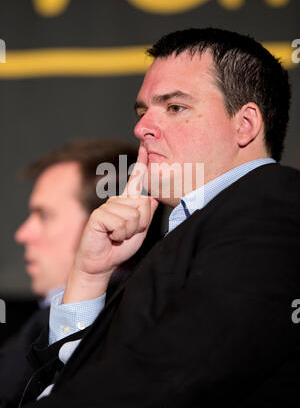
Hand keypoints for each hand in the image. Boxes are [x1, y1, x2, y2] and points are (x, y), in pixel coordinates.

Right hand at [63, 146, 158, 302]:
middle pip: (143, 204)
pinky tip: (110, 236)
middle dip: (141, 223)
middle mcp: (117, 200)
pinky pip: (121, 222)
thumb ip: (146, 214)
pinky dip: (119, 234)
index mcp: (127, 202)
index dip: (142, 161)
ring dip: (129, 231)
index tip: (146, 144)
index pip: (137, 178)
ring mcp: (107, 206)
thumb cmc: (120, 247)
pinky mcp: (99, 215)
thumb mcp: (140, 230)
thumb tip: (152, 196)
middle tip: (128, 233)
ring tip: (118, 235)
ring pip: (134, 215)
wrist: (101, 264)